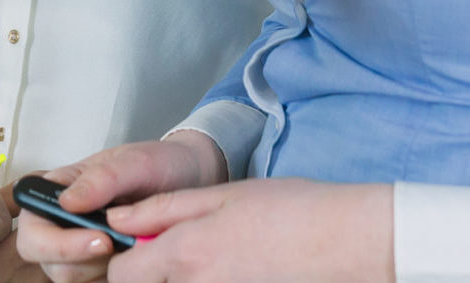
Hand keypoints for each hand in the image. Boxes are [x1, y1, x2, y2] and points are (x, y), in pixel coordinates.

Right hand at [15, 136, 222, 282]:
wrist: (191, 180)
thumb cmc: (160, 164)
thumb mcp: (136, 163)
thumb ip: (104, 178)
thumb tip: (67, 202)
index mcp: (60, 190)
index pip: (33, 226)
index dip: (56, 242)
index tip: (102, 240)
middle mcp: (63, 222)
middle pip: (44, 260)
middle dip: (80, 261)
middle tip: (119, 248)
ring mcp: (80, 248)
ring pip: (68, 278)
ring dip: (100, 272)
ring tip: (132, 247)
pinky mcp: (100, 267)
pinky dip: (115, 280)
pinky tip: (136, 262)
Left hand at [104, 178, 392, 282]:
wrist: (350, 243)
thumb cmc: (290, 211)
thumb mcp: (221, 195)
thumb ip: (162, 209)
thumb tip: (119, 218)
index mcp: (186, 256)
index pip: (122, 277)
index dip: (122, 263)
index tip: (136, 250)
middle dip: (154, 274)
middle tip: (182, 253)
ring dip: (184, 279)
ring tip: (217, 258)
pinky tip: (238, 269)